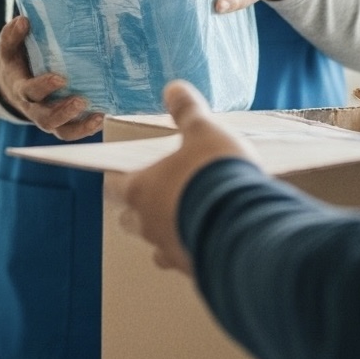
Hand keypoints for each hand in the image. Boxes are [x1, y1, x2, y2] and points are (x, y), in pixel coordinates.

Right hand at [0, 14, 104, 139]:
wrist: (13, 84)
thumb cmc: (17, 61)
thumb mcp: (10, 48)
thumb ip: (12, 35)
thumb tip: (23, 20)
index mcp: (21, 89)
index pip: (30, 91)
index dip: (44, 87)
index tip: (60, 78)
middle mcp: (34, 108)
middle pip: (46, 118)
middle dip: (63, 112)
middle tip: (80, 100)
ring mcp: (49, 118)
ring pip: (62, 131)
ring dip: (79, 127)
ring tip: (97, 116)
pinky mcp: (62, 123)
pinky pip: (73, 131)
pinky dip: (87, 128)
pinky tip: (101, 117)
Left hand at [107, 81, 255, 276]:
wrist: (245, 226)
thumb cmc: (214, 174)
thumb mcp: (204, 132)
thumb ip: (187, 111)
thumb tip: (173, 88)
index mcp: (142, 191)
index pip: (114, 187)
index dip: (117, 179)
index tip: (121, 174)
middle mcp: (150, 225)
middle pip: (130, 220)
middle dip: (139, 209)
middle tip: (157, 193)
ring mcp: (171, 252)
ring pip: (157, 246)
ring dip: (166, 231)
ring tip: (187, 217)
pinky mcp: (195, 270)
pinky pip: (186, 260)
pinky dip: (192, 249)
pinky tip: (210, 237)